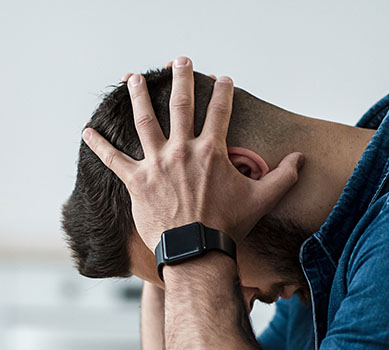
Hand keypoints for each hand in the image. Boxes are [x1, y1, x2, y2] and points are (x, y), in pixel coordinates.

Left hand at [82, 56, 303, 249]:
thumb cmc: (228, 225)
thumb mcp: (262, 200)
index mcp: (211, 151)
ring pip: (145, 121)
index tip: (224, 78)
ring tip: (134, 78)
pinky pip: (113, 159)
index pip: (220, 112)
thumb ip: (284, 176)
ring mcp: (157, 164)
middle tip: (180, 61)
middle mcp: (182, 150)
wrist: (197, 249)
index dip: (224, 92)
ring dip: (139, 96)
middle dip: (182, 80)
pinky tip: (87, 131)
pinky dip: (99, 144)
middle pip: (182, 106)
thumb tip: (301, 158)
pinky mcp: (137, 182)